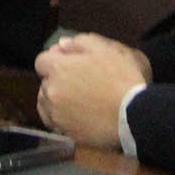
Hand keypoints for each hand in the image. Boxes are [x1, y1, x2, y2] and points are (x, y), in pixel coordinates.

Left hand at [33, 32, 150, 145]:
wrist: (133, 115)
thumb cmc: (120, 78)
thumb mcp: (104, 49)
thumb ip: (79, 43)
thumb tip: (62, 45)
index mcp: (58, 68)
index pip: (42, 61)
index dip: (55, 60)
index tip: (70, 64)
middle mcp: (52, 91)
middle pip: (44, 82)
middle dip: (56, 80)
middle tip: (78, 82)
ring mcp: (57, 114)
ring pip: (46, 103)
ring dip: (55, 99)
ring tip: (76, 100)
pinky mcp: (65, 131)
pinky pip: (53, 121)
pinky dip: (58, 117)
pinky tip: (73, 114)